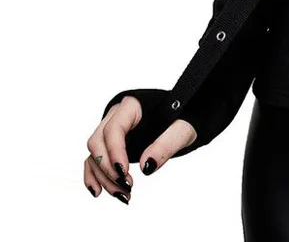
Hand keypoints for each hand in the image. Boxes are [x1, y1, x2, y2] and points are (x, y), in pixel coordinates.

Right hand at [83, 95, 197, 203]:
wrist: (185, 119)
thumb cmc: (185, 118)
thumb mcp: (183, 130)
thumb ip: (167, 145)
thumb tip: (146, 167)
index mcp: (133, 105)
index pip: (114, 128)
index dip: (114, 151)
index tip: (124, 172)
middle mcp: (117, 115)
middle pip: (98, 142)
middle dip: (108, 168)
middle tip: (127, 186)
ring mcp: (112, 130)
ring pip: (95, 154)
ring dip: (104, 177)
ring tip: (123, 194)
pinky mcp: (111, 144)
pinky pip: (93, 159)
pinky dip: (93, 175)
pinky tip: (99, 191)